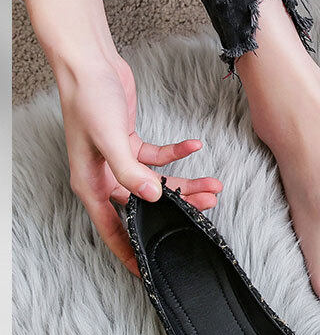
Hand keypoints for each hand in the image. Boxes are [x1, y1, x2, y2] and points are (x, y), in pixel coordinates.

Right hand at [59, 54, 222, 274]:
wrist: (90, 64)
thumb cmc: (89, 100)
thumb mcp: (110, 139)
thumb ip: (131, 171)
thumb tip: (153, 197)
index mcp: (91, 184)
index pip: (112, 228)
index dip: (130, 251)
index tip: (148, 270)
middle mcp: (104, 176)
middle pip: (145, 204)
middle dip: (178, 207)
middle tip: (207, 207)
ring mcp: (118, 160)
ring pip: (157, 182)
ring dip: (185, 182)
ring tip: (214, 184)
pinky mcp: (130, 143)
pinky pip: (158, 157)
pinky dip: (177, 152)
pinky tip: (195, 145)